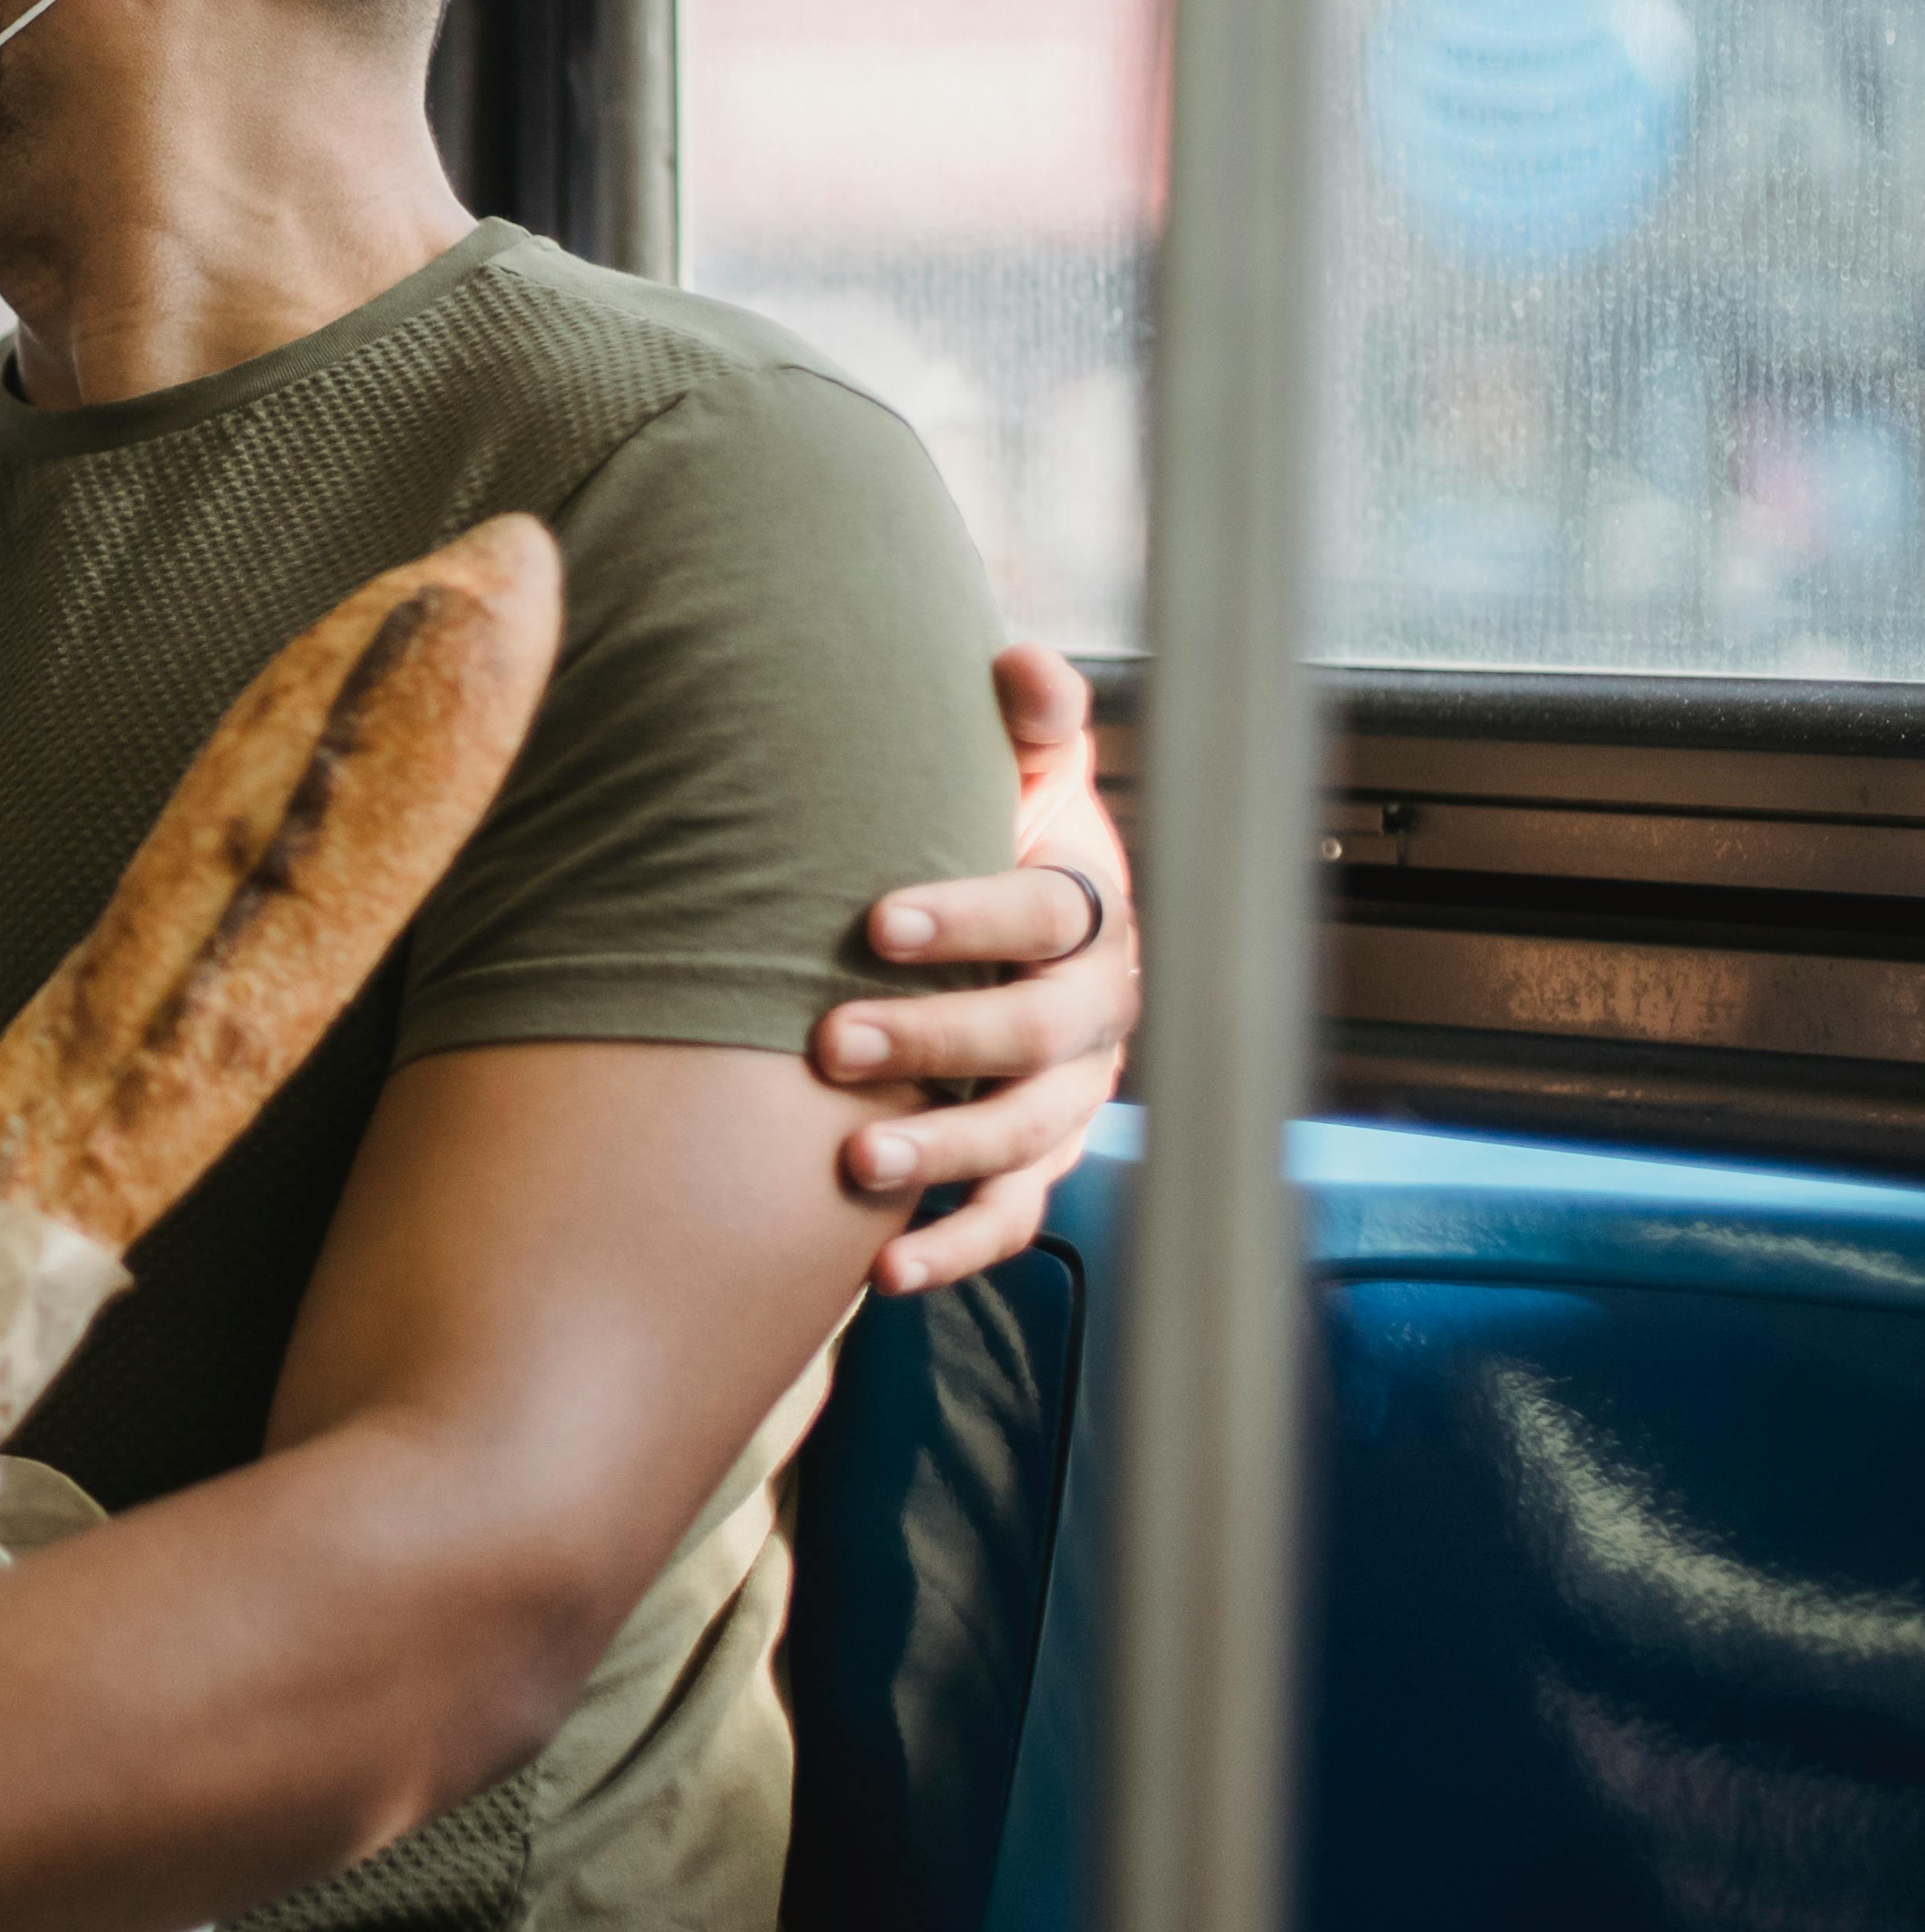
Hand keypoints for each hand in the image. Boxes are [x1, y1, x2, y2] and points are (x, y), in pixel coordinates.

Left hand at [815, 642, 1136, 1293]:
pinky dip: (956, 1248)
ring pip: (1024, 1137)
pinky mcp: (1038, 1162)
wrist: (1013, 931)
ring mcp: (1070, 1095)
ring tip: (854, 1164)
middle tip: (835, 1042)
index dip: (970, 916)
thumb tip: (1017, 659)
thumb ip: (1025, 723)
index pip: (1047, 914)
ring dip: (943, 1155)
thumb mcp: (1018, 775)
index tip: (878, 922)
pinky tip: (885, 1272)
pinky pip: (1012, 1215)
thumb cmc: (995, 839)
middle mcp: (1095, 1011)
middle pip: (1035, 1035)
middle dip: (938, 1042)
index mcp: (1089, 910)